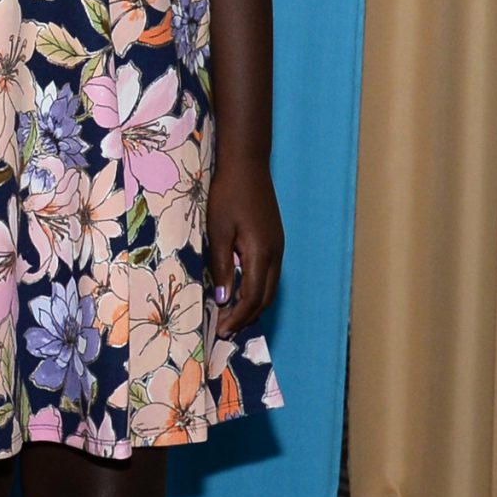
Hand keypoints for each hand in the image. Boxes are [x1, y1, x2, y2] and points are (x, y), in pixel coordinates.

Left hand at [205, 156, 282, 331]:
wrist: (247, 165)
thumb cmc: (228, 195)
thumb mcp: (218, 231)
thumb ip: (222, 266)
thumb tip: (223, 299)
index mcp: (261, 253)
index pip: (252, 297)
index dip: (237, 317)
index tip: (221, 331)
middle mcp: (275, 254)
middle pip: (265, 298)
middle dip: (246, 318)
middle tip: (224, 330)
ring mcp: (278, 247)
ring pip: (270, 288)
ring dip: (252, 306)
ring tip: (231, 317)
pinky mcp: (275, 241)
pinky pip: (270, 275)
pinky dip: (257, 291)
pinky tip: (241, 292)